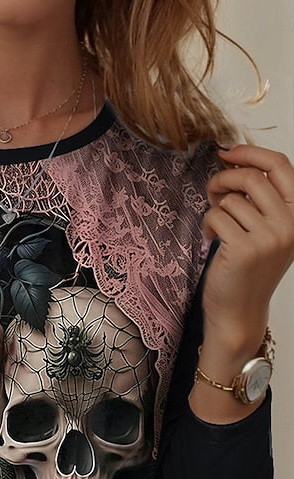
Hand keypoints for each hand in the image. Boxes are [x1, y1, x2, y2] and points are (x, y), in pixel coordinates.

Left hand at [202, 144, 293, 348]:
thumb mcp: (267, 230)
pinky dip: (208, 223)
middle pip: (250, 178)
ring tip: (216, 225)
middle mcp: (290, 224)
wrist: (239, 311)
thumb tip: (235, 157)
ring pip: (230, 199)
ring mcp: (269, 237)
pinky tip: (211, 237)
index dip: (251, 153)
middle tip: (212, 190)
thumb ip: (262, 199)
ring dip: (215, 207)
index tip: (227, 152)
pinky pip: (217, 216)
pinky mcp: (244, 248)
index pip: (281, 166)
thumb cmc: (248, 269)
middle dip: (223, 178)